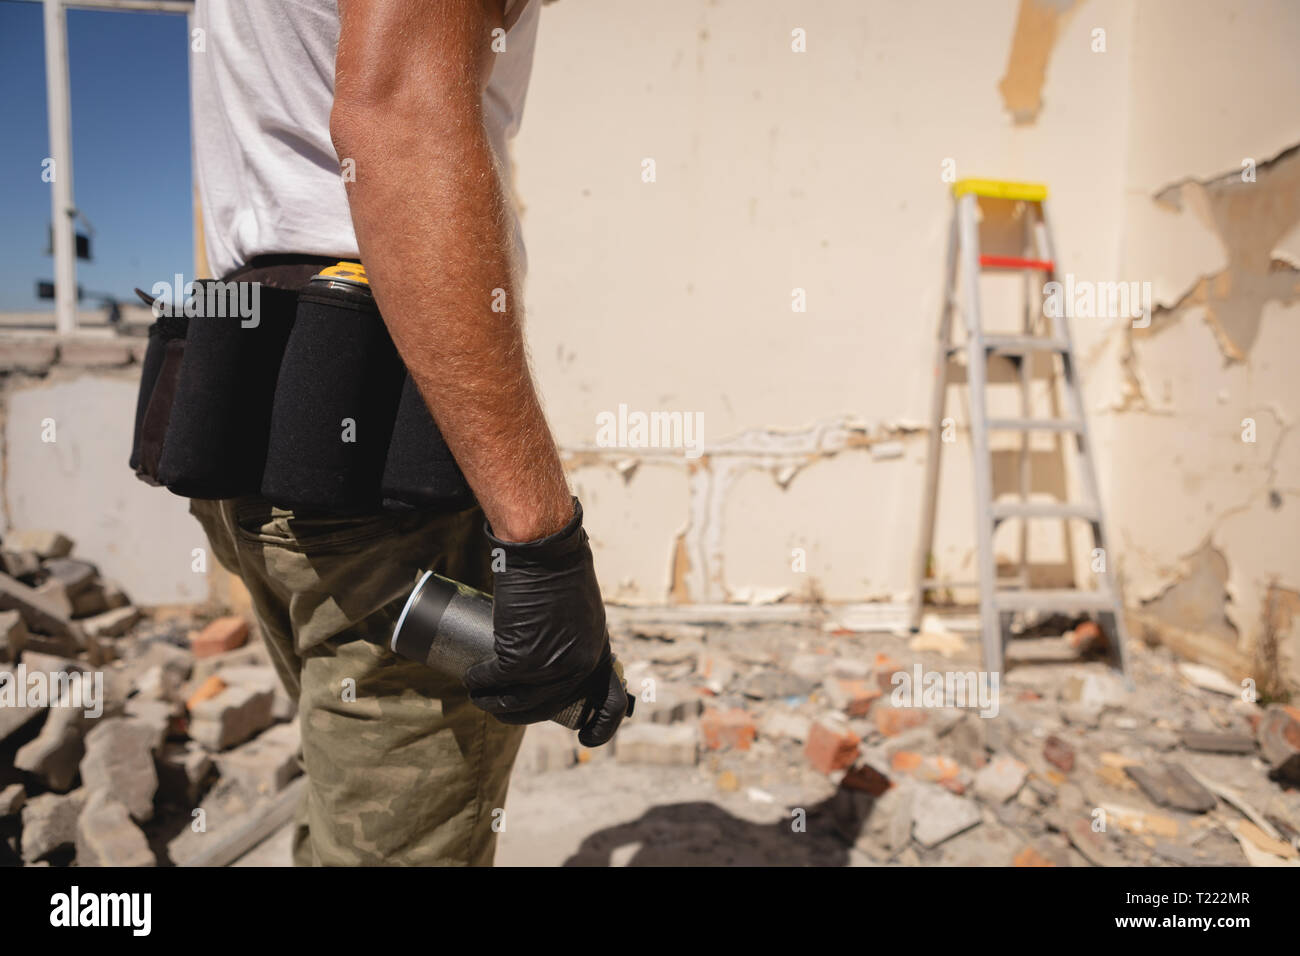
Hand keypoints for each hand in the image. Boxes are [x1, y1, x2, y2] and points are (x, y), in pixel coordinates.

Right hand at [464, 498, 619, 743]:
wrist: (544, 550)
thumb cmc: (562, 569)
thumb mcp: (582, 610)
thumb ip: (577, 634)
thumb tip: (558, 650)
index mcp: (600, 653)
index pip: (611, 704)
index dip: (602, 727)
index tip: (588, 739)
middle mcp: (579, 666)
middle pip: (548, 708)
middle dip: (520, 714)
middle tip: (501, 707)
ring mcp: (550, 666)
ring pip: (518, 702)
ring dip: (494, 704)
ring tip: (480, 695)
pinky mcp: (521, 658)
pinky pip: (495, 680)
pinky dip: (479, 683)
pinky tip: (472, 680)